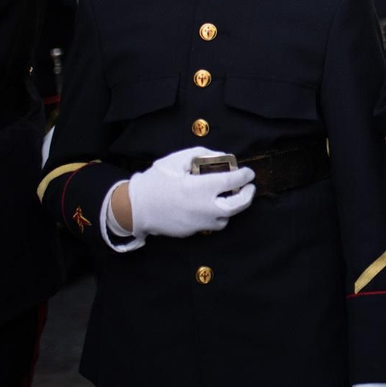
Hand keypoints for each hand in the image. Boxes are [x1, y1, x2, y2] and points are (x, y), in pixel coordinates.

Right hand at [127, 146, 255, 238]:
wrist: (135, 207)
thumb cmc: (156, 180)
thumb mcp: (177, 159)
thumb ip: (202, 155)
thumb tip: (221, 157)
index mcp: (201, 187)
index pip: (233, 181)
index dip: (244, 175)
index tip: (248, 172)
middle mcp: (203, 207)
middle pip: (237, 206)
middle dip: (248, 196)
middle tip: (250, 187)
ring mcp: (198, 223)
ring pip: (225, 219)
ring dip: (232, 208)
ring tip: (230, 197)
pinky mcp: (191, 232)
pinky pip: (210, 225)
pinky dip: (216, 216)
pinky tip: (212, 206)